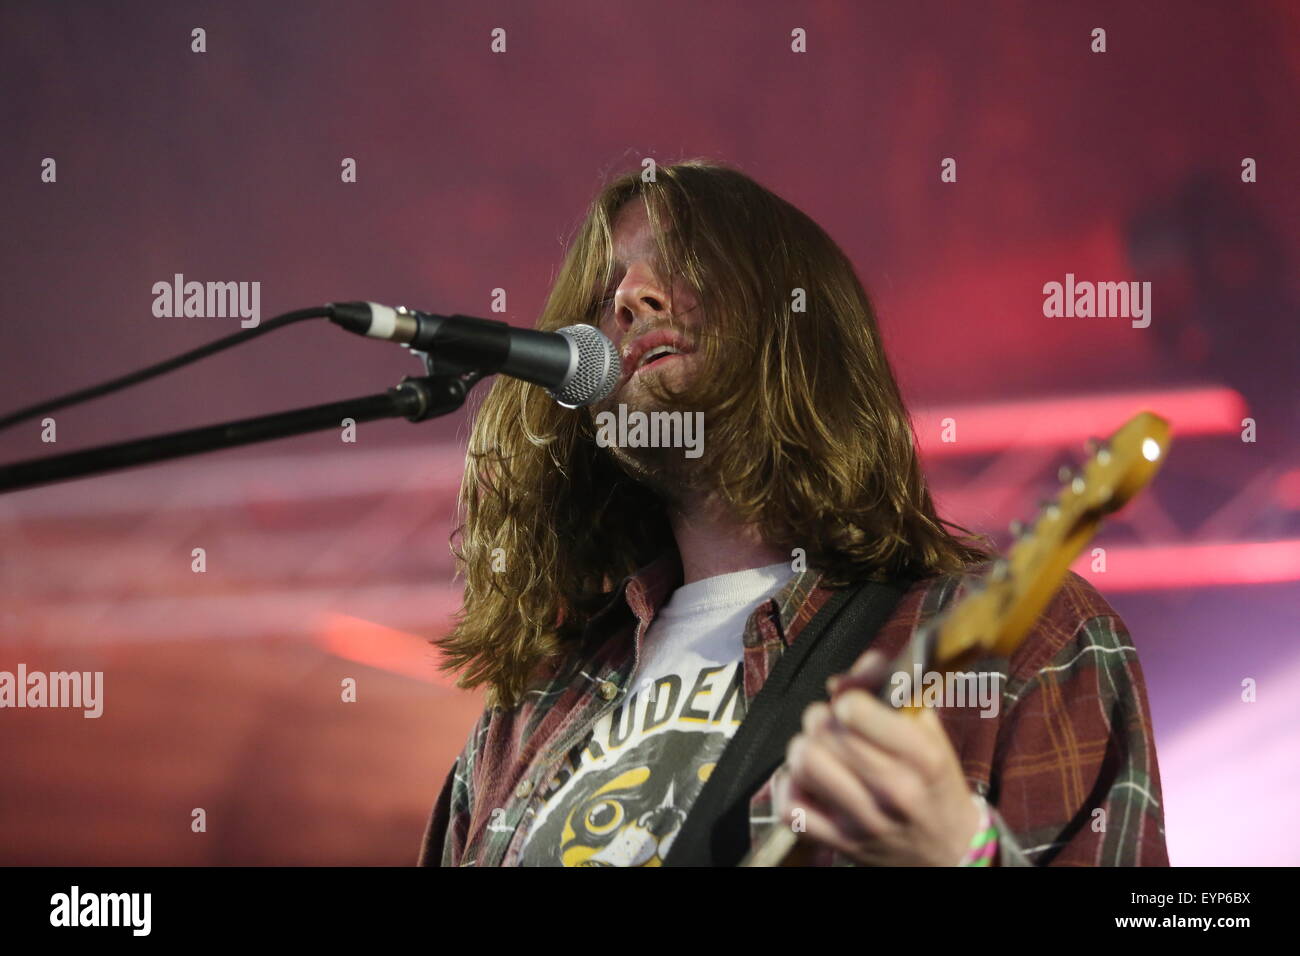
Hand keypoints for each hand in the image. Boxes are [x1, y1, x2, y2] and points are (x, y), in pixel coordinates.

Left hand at [775, 649, 982, 865]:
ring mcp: (864, 820)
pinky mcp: (840, 843)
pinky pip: (789, 806)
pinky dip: (789, 787)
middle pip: (823, 732)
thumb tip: (850, 672)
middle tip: (835, 726)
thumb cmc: (937, 783)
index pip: (854, 710)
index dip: (848, 699)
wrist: (951, 850)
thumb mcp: (929, 730)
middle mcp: (893, 789)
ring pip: (803, 763)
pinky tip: (807, 781)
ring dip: (805, 749)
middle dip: (823, 719)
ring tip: (821, 751)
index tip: (854, 705)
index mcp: (921, 756)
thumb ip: (891, 690)